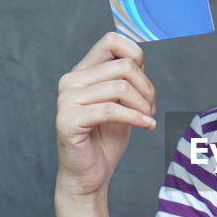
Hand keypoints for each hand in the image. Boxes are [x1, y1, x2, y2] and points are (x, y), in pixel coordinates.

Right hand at [55, 32, 156, 199]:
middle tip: (151, 109)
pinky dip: (136, 117)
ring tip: (148, 118)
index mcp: (82, 72)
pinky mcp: (68, 120)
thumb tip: (138, 55)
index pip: (111, 40)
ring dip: (143, 105)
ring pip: (120, 87)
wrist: (89, 175)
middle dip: (147, 88)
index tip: (145, 81)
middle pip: (124, 66)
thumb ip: (126, 77)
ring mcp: (66, 100)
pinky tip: (146, 125)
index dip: (136, 55)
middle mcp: (70, 81)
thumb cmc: (106, 139)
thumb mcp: (122, 101)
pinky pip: (111, 110)